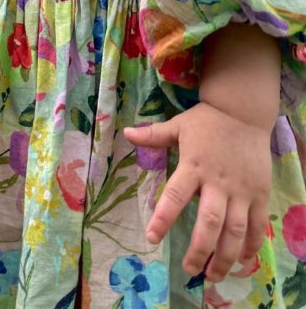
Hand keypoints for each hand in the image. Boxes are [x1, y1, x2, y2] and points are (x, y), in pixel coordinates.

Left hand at [124, 102, 271, 280]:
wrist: (243, 111)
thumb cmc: (207, 120)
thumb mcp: (178, 125)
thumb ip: (153, 134)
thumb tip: (126, 133)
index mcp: (193, 165)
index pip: (175, 195)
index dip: (163, 218)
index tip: (152, 238)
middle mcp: (217, 182)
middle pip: (209, 221)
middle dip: (199, 249)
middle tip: (188, 269)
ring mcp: (241, 190)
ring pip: (235, 230)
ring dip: (225, 256)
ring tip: (213, 275)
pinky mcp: (259, 193)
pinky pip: (257, 225)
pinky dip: (251, 246)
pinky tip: (242, 261)